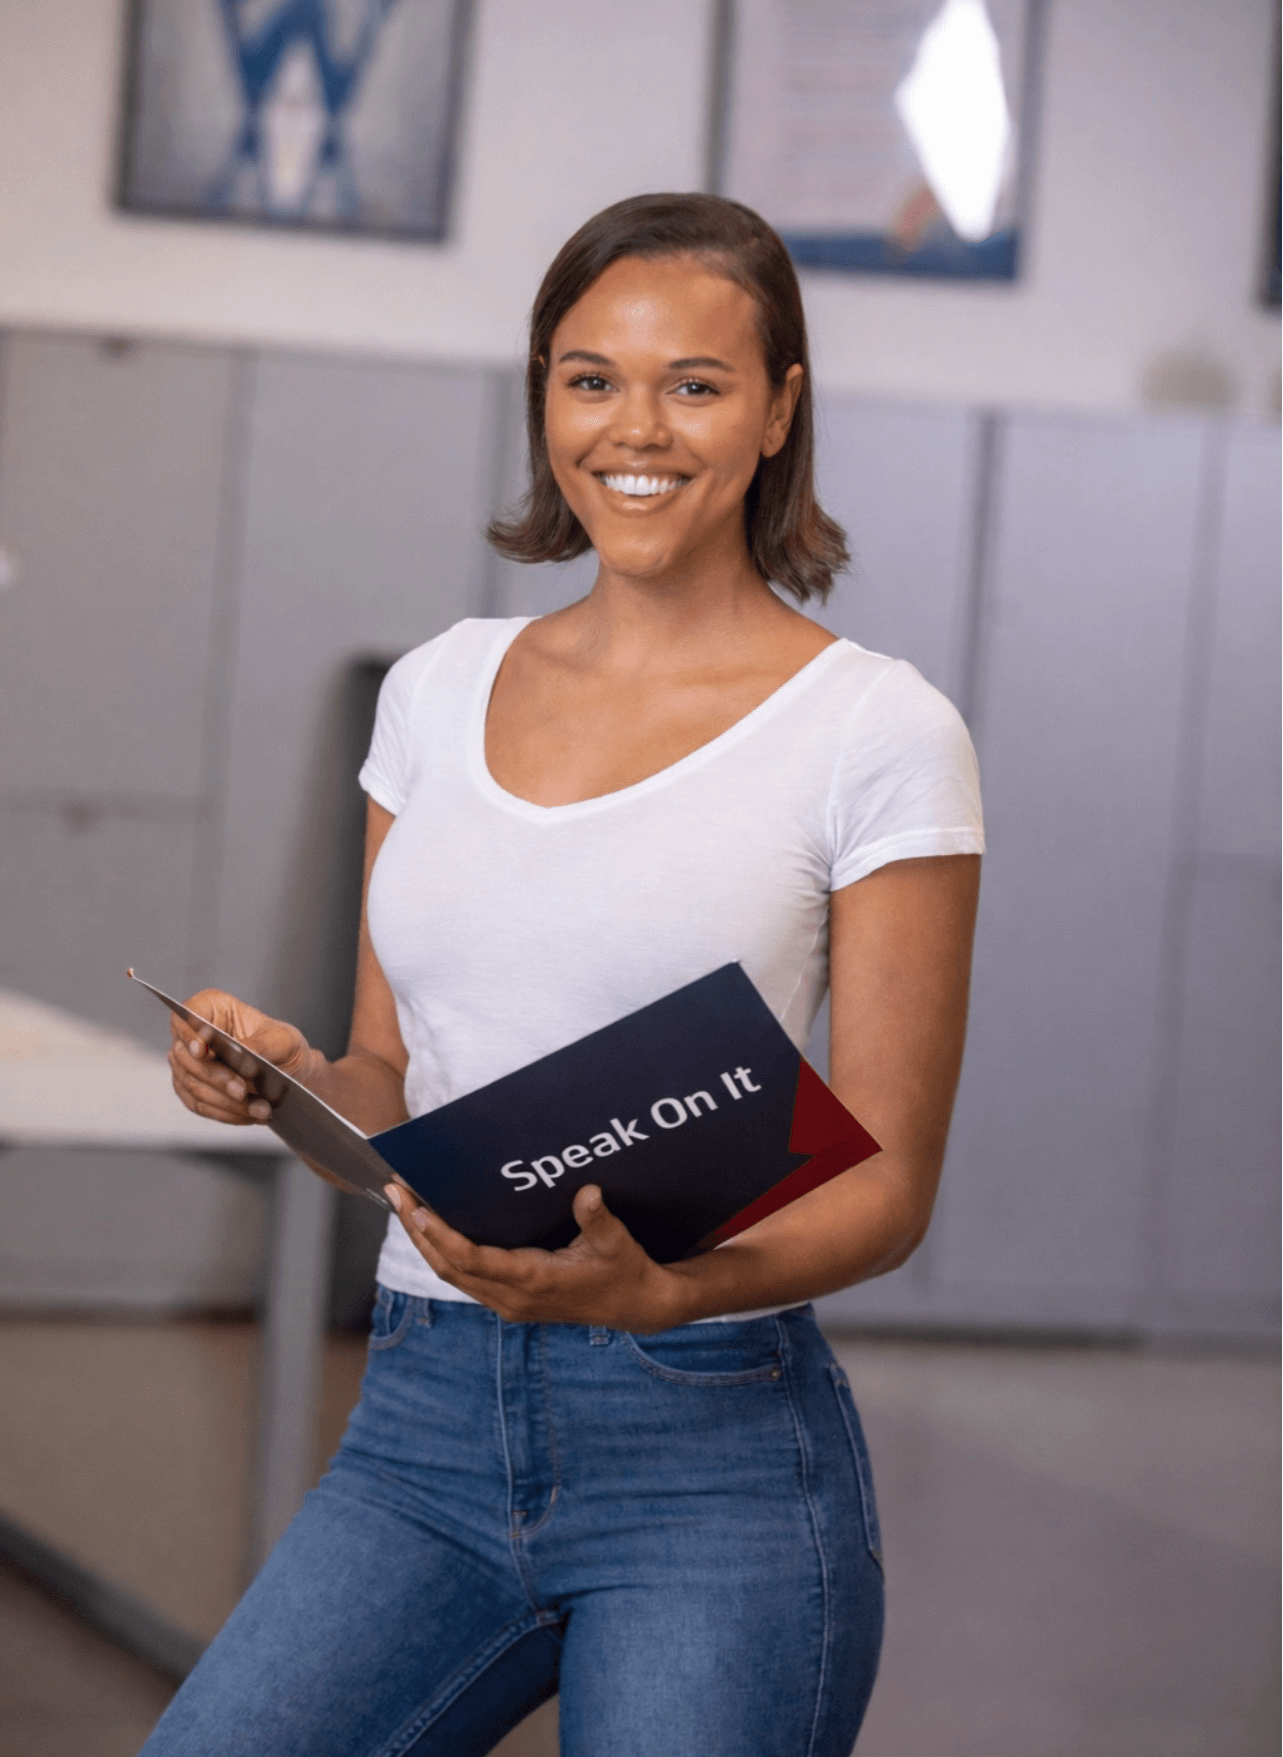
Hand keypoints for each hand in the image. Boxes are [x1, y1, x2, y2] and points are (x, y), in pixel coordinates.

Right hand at [168, 989, 312, 1125]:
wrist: (287, 1073)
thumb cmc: (282, 1046)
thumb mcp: (283, 1040)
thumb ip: (261, 1044)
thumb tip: (242, 1052)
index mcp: (212, 1007)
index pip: (188, 1014)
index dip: (190, 1033)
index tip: (203, 1050)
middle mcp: (193, 1034)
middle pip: (185, 1056)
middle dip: (216, 1077)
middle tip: (242, 1091)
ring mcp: (187, 1063)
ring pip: (192, 1084)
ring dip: (225, 1101)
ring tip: (259, 1109)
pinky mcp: (190, 1089)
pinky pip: (199, 1104)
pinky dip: (225, 1113)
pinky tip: (249, 1115)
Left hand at [384, 1182, 688, 1332]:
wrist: (636, 1307)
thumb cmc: (626, 1271)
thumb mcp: (617, 1243)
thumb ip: (598, 1219)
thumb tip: (587, 1192)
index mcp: (534, 1281)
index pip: (474, 1260)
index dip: (443, 1236)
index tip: (418, 1211)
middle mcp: (512, 1297)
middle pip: (449, 1266)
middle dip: (418, 1230)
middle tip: (396, 1191)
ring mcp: (508, 1302)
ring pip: (450, 1273)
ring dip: (423, 1240)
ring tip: (403, 1203)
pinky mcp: (509, 1300)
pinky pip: (463, 1277)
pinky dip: (441, 1251)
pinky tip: (431, 1227)